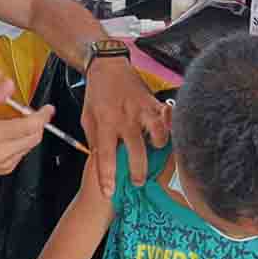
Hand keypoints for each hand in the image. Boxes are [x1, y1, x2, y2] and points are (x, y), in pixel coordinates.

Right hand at [0, 73, 53, 180]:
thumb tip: (8, 83)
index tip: (48, 109)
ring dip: (30, 132)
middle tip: (32, 113)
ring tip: (15, 123)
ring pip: (31, 144)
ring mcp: (5, 163)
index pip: (28, 126)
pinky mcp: (7, 169)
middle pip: (35, 137)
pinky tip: (9, 136)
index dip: (42, 116)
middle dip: (38, 123)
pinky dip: (22, 141)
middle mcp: (1, 152)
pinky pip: (23, 152)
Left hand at [81, 59, 169, 197]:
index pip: (105, 154)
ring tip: (155, 152)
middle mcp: (125, 117)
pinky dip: (170, 127)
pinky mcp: (153, 102)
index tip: (109, 193)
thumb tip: (100, 161)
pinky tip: (171, 134)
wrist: (108, 65)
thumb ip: (94, 139)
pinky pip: (167, 118)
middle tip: (137, 182)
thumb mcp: (86, 117)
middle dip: (138, 170)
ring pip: (158, 132)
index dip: (107, 176)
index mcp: (105, 122)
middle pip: (136, 150)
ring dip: (159, 145)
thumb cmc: (96, 94)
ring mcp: (142, 109)